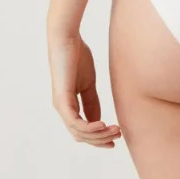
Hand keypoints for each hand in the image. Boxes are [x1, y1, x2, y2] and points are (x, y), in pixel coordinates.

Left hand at [49, 33, 121, 147]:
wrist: (67, 38)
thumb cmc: (76, 56)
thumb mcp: (88, 83)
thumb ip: (92, 101)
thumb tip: (99, 122)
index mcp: (68, 105)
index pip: (82, 130)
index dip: (99, 137)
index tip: (116, 138)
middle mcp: (63, 108)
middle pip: (81, 135)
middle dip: (101, 139)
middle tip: (118, 135)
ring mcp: (61, 105)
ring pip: (79, 132)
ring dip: (99, 135)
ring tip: (116, 130)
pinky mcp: (61, 100)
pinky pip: (75, 122)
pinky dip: (89, 127)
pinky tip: (103, 124)